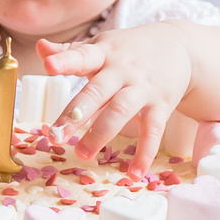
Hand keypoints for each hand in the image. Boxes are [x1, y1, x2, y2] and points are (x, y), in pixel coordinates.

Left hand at [40, 26, 190, 170]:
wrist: (179, 47)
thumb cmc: (130, 50)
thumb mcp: (101, 45)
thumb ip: (70, 51)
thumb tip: (40, 48)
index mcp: (103, 53)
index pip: (82, 55)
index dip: (65, 60)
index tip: (49, 66)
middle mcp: (121, 70)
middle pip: (97, 91)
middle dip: (76, 114)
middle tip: (55, 136)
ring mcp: (142, 89)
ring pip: (120, 111)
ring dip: (101, 133)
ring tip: (83, 155)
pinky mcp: (161, 106)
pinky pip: (153, 132)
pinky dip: (145, 153)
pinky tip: (134, 174)